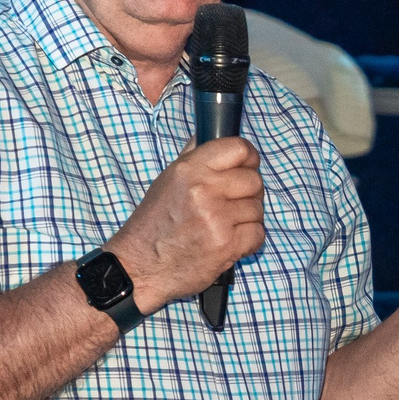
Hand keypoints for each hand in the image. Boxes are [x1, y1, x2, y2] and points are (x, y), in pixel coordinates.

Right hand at [104, 136, 266, 313]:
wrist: (140, 266)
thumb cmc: (154, 224)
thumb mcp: (167, 180)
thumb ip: (193, 157)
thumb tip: (211, 133)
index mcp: (190, 169)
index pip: (239, 148)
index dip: (249, 158)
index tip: (247, 167)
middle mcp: (204, 189)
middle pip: (254, 180)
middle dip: (249, 193)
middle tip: (233, 204)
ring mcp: (217, 218)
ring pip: (258, 209)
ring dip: (248, 219)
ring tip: (226, 226)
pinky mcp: (226, 244)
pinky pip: (258, 234)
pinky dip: (249, 240)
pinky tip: (231, 242)